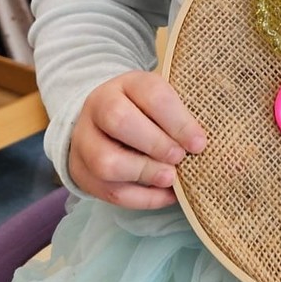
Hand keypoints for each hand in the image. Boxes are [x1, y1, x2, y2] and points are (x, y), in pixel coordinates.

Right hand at [69, 70, 206, 208]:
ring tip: (170, 177)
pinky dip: (141, 198)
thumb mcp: (160, 101)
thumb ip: (178, 117)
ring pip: (106, 161)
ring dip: (144, 173)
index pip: (151, 93)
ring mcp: (84, 141)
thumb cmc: (143, 111)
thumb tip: (199, 145)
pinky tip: (164, 195)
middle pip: (119, 120)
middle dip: (155, 143)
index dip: (177, 120)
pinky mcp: (82, 172)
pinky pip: (108, 191)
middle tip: (180, 158)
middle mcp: (98, 107)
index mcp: (126, 83)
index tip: (198, 142)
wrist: (100, 120)